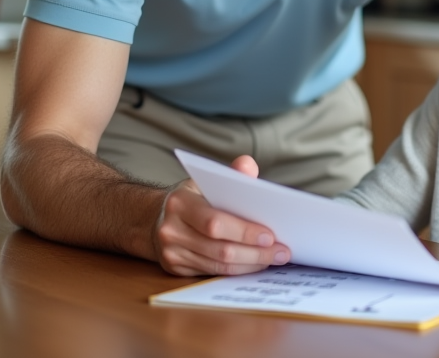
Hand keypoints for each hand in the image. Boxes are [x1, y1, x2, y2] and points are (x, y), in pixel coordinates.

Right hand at [151, 155, 289, 276]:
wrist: (155, 219)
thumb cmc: (191, 198)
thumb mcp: (205, 182)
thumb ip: (230, 175)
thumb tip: (248, 165)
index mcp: (180, 203)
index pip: (215, 222)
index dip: (244, 231)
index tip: (271, 235)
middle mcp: (171, 230)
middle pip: (220, 249)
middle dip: (256, 252)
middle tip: (283, 251)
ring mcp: (172, 253)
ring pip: (219, 266)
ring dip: (251, 263)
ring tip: (275, 258)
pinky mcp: (176, 269)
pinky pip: (213, 274)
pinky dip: (238, 270)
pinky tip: (256, 264)